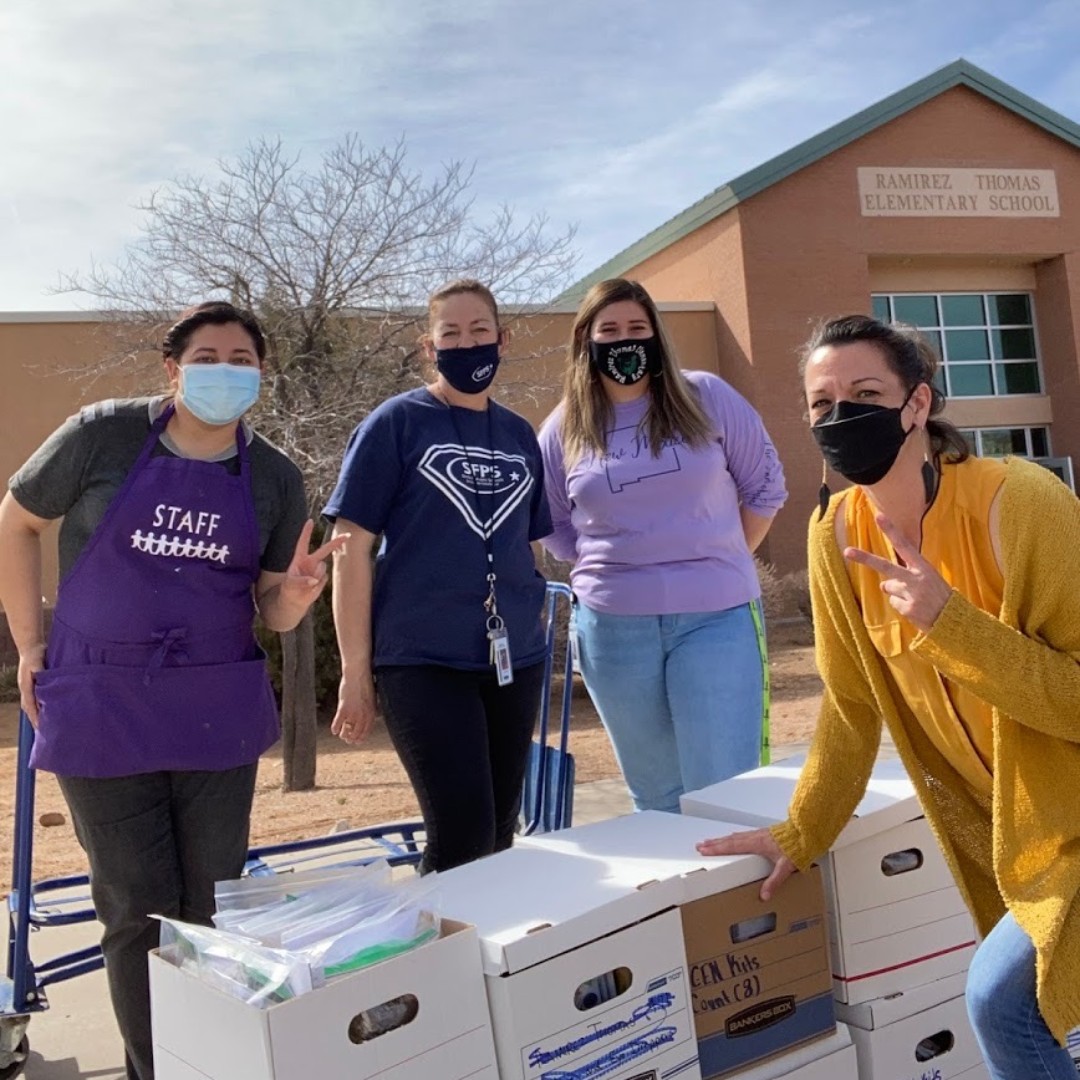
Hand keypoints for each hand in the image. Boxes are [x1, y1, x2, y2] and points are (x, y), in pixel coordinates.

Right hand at [18, 643, 44, 726]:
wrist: (31, 646)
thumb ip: (39, 671)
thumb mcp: (36, 662)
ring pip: (31, 706)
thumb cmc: (34, 653)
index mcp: (26, 686)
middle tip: (44, 733)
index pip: (30, 705)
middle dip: (35, 720)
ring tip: (44, 727)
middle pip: (30, 709)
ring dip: (36, 715)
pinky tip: (45, 712)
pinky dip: (38, 707)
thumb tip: (42, 679)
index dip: (36, 716)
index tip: (41, 727)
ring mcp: (28, 688)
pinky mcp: (33, 685)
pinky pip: (35, 700)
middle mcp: (26, 689)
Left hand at [280, 521, 350, 612]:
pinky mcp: (323, 579)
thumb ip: (301, 580)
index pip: (303, 542)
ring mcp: (318, 570)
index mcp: (300, 558)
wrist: (295, 601)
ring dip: (315, 577)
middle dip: (336, 542)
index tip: (310, 520)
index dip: (307, 532)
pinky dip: (317, 586)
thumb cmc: (289, 589)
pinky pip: (323, 580)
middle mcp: (311, 561)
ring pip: (322, 568)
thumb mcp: (290, 584)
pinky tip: (311, 589)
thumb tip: (314, 580)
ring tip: (306, 585)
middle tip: (348, 535)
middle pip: (325, 549)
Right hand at [330, 673, 376, 745]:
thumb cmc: (365, 683)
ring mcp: (353, 713)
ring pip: (347, 730)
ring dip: (344, 735)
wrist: (358, 674)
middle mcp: (363, 716)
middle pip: (357, 733)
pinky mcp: (343, 709)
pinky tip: (334, 731)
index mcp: (372, 713)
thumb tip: (367, 717)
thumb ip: (369, 709)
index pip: (367, 731)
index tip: (358, 741)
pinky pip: (338, 723)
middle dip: (352, 738)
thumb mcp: (371, 698)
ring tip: (341, 735)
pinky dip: (335, 728)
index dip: (362, 737)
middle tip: (348, 740)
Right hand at [696, 826, 796, 900]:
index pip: (731, 846)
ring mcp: (758, 834)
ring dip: (722, 839)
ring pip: (735, 836)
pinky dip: (733, 837)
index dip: (716, 848)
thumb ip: (774, 881)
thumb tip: (764, 895)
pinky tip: (734, 838)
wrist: (805, 832)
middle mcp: (754, 837)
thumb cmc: (796, 847)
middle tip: (700, 845)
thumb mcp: (785, 867)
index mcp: (756, 844)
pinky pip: (742, 834)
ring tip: (712, 842)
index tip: (704, 849)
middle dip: (714, 843)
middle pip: (729, 840)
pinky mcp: (763, 833)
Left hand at [843, 513, 951, 633]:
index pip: (904, 545)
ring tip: (915, 598)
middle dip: (865, 558)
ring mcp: (912, 594)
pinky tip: (916, 609)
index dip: (891, 530)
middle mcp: (917, 579)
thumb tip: (883, 584)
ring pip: (888, 587)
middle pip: (885, 566)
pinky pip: (894, 603)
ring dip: (896, 592)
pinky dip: (902, 606)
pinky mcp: (909, 609)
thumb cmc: (940, 596)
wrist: (956, 620)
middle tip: (847, 551)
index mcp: (924, 568)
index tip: (879, 516)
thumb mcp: (929, 579)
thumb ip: (906, 576)